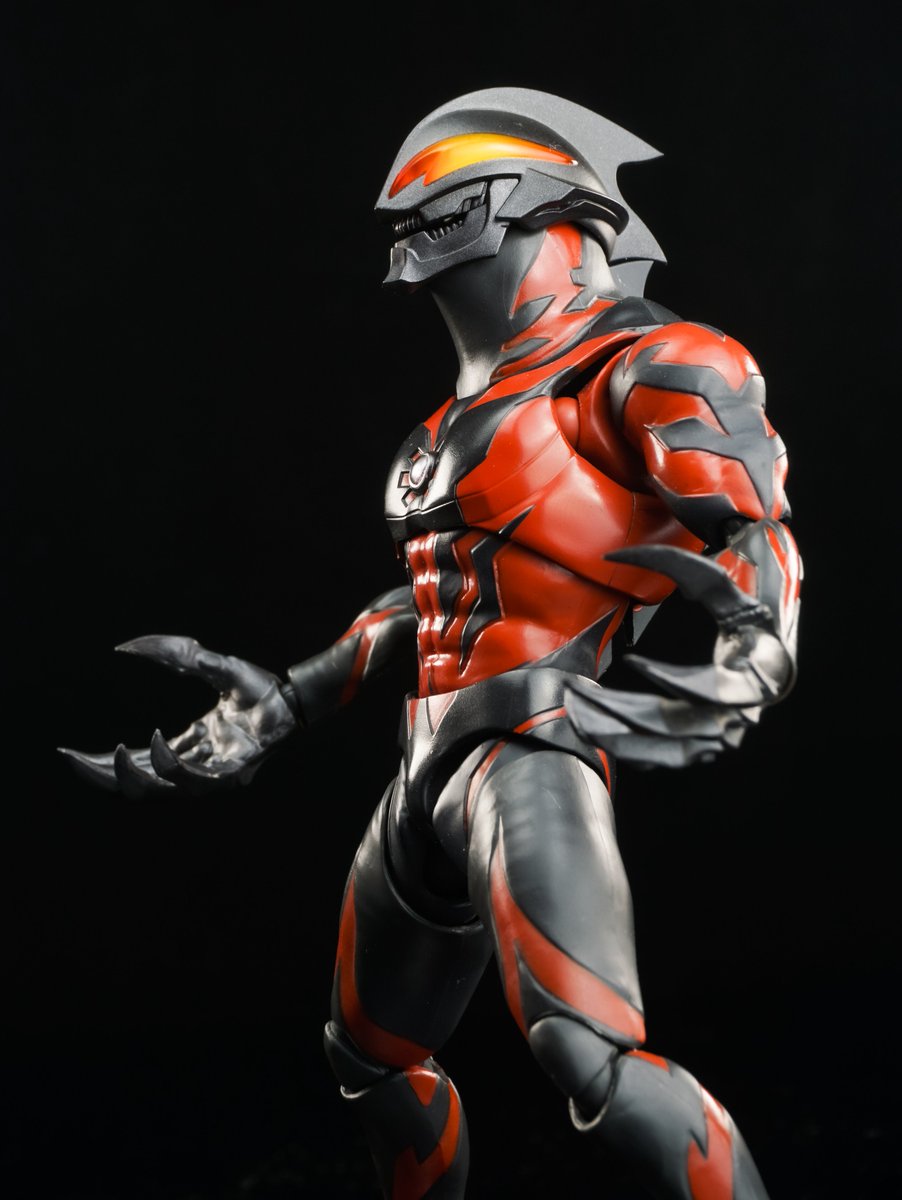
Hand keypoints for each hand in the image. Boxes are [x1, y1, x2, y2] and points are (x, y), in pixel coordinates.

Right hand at [59, 635, 298, 796]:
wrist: (294, 697)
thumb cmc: (257, 688)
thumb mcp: (209, 665)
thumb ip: (174, 654)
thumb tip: (124, 646)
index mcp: (186, 747)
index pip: (135, 764)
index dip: (100, 763)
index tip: (68, 753)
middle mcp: (196, 765)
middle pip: (139, 784)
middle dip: (103, 776)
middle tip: (73, 759)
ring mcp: (213, 773)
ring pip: (162, 790)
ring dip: (134, 775)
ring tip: (114, 753)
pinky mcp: (232, 772)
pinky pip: (195, 779)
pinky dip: (171, 766)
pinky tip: (156, 743)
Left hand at [565, 545, 795, 767]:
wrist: (767, 651)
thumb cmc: (741, 610)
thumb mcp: (716, 580)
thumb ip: (670, 562)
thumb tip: (611, 555)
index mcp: (754, 674)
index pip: (714, 690)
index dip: (673, 681)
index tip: (633, 661)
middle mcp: (739, 715)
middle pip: (675, 726)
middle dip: (620, 712)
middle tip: (578, 693)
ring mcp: (720, 736)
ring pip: (663, 751)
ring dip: (614, 735)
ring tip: (576, 713)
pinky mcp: (702, 746)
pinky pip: (661, 759)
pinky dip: (625, 748)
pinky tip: (594, 730)